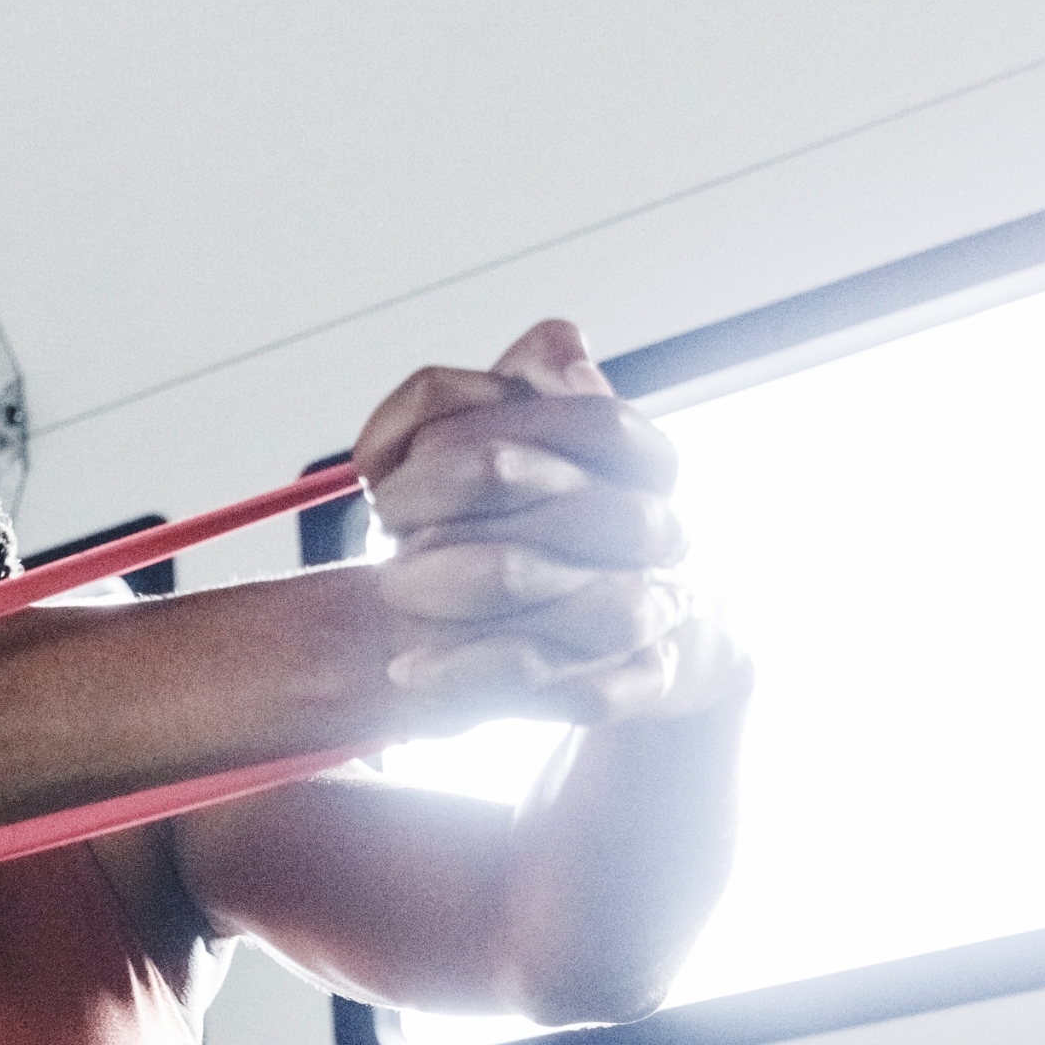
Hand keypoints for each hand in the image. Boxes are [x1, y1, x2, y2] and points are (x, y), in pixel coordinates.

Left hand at [348, 320, 741, 726]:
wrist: (596, 626)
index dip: (501, 431)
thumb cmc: (520, 519)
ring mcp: (656, 612)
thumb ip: (471, 394)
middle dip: (482, 502)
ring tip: (393, 583)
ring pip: (604, 608)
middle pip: (603, 512)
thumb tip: (557, 350)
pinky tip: (412, 670)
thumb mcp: (477, 444)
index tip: (406, 460)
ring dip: (487, 590)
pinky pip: (584, 693)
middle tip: (385, 517)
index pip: (602, 427)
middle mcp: (659, 534)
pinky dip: (488, 678)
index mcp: (639, 463)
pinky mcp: (637, 683)